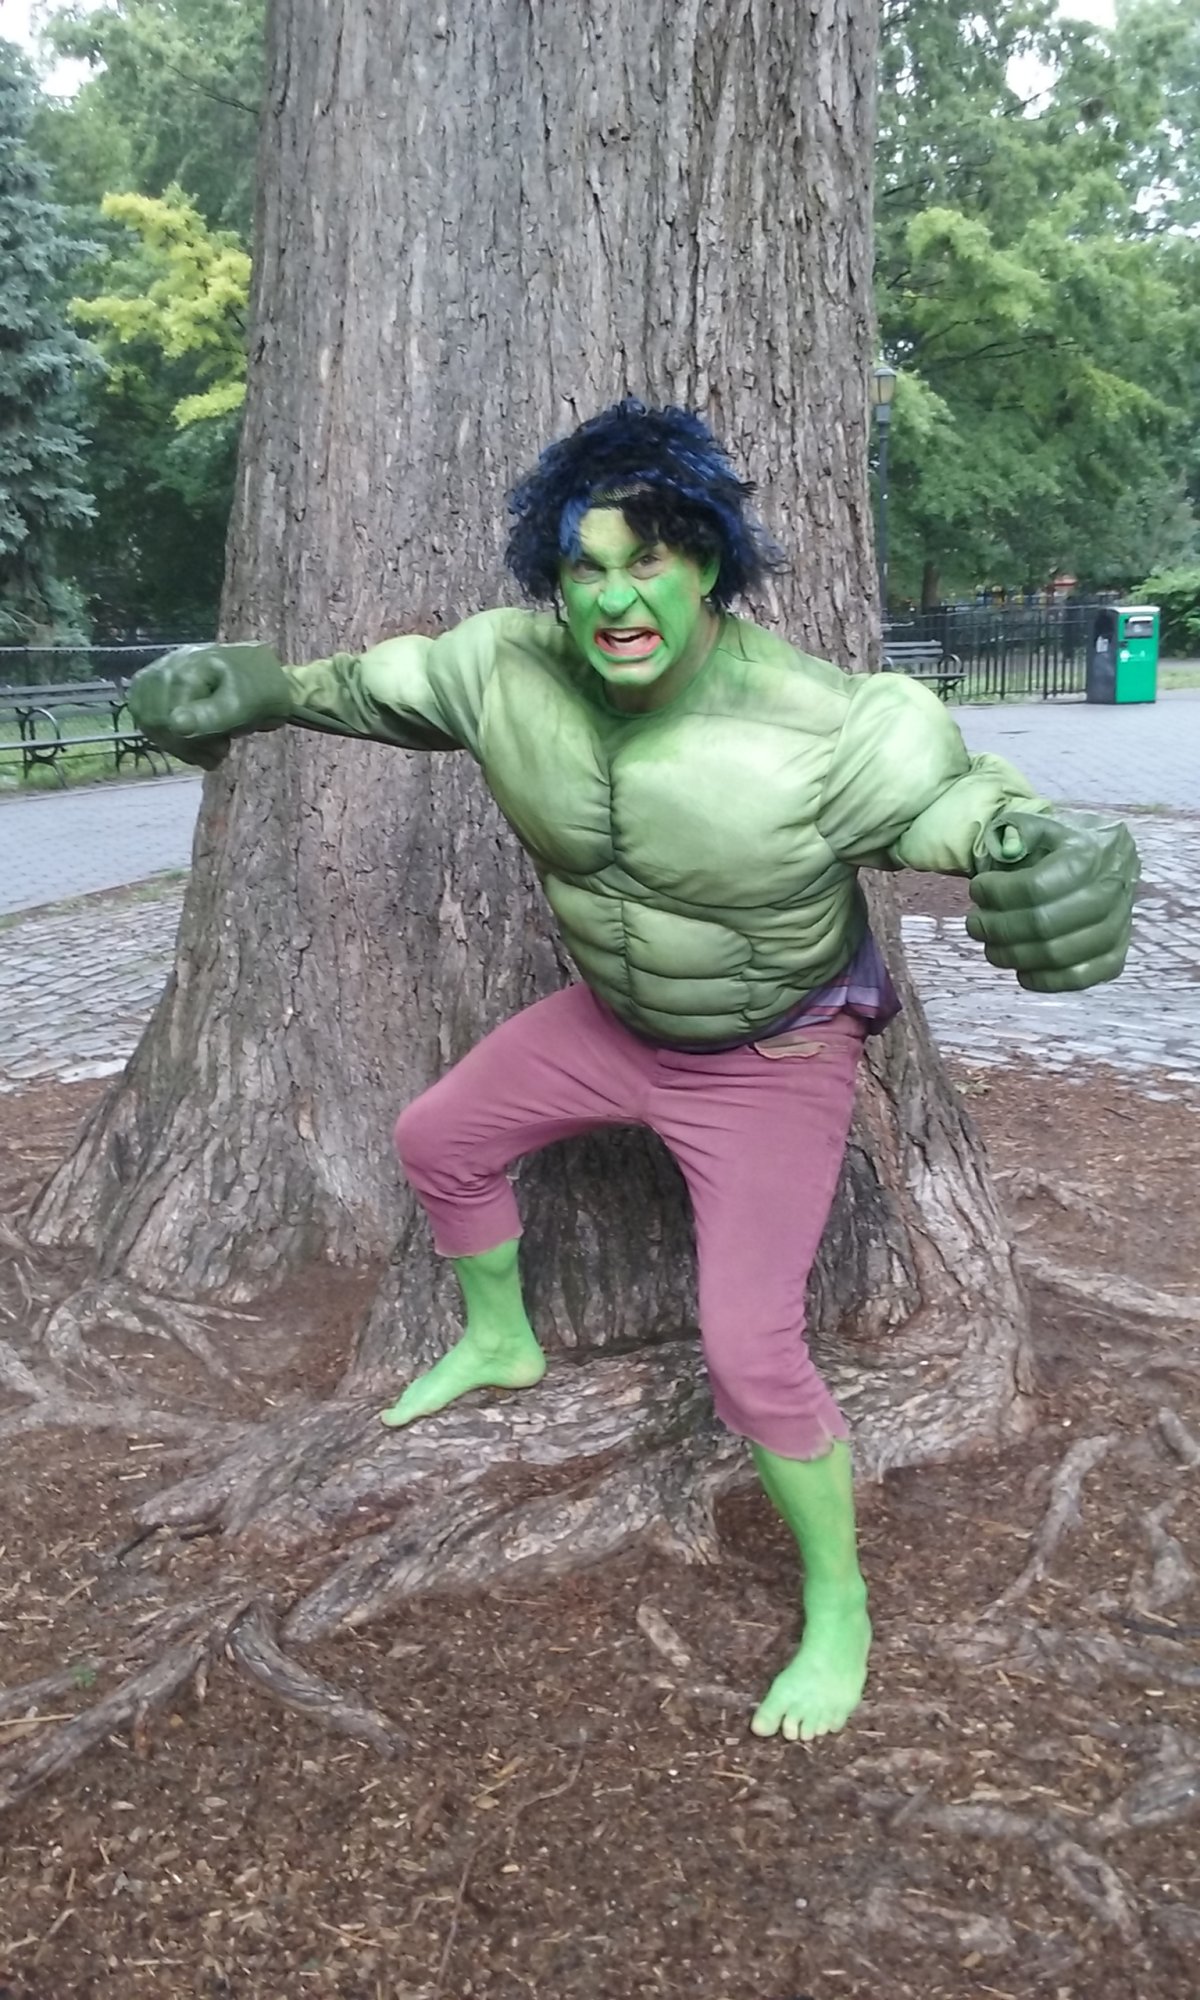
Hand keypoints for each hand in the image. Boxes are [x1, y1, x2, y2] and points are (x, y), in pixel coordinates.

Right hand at [126, 643, 294, 769]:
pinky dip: (170, 735)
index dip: (189, 743)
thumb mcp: (243, 707)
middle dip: (186, 745)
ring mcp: (162, 672)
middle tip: (218, 749)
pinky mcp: (159, 684)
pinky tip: (193, 742)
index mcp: (189, 667)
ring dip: (180, 744)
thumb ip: (209, 716)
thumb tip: (175, 724)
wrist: (270, 683)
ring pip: (149, 720)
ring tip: (210, 747)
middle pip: (153, 720)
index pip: (166, 717)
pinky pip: (147, 714)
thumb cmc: (262, 694)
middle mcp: (169, 665)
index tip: (221, 749)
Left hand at [966, 809, 1138, 992]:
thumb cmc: (1062, 844)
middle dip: (998, 928)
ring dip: (1013, 956)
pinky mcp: (1116, 956)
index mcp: (1090, 854)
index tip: (977, 890)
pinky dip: (1045, 981)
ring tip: (990, 946)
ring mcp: (1118, 927)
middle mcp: (1110, 891)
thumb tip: (1007, 849)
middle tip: (974, 924)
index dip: (998, 894)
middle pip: (1044, 924)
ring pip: (1058, 954)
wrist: (1104, 859)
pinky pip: (1080, 978)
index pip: (1035, 887)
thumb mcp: (1041, 824)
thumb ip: (1019, 830)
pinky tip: (1020, 971)